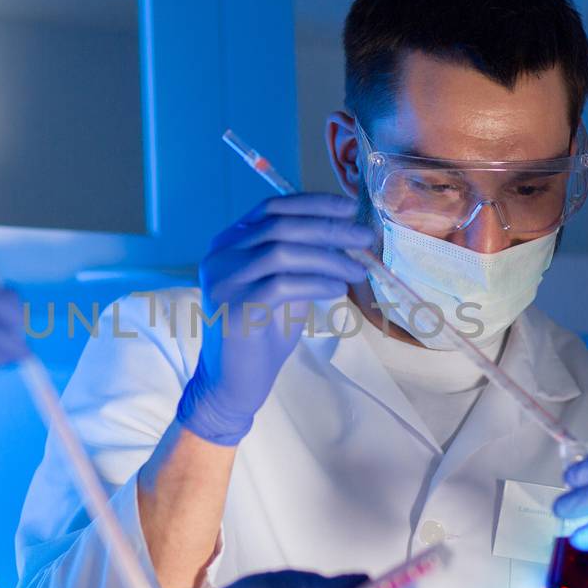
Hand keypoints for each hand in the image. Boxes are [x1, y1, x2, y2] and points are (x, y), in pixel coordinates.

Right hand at [176, 195, 372, 445]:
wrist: (231, 384)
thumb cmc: (260, 336)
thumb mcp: (282, 288)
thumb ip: (302, 260)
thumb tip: (345, 237)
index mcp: (229, 243)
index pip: (272, 207)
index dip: (313, 203)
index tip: (350, 206)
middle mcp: (221, 255)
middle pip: (281, 226)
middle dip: (329, 228)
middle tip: (366, 237)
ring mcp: (224, 280)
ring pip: (282, 252)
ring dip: (329, 258)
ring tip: (359, 270)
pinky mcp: (233, 307)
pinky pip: (282, 284)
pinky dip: (316, 282)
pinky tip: (338, 288)